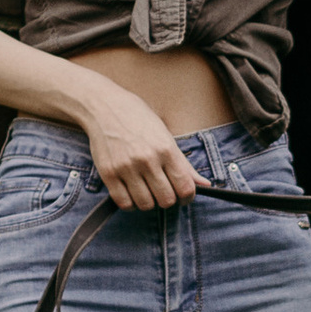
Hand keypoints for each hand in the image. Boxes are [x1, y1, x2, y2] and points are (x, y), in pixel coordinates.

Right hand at [79, 84, 200, 209]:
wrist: (104, 107)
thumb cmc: (138, 119)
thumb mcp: (165, 136)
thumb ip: (184, 164)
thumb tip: (205, 185)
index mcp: (166, 149)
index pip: (185, 187)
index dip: (188, 197)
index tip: (184, 196)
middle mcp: (147, 159)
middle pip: (166, 200)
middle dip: (168, 200)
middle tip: (163, 191)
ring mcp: (126, 167)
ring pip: (145, 204)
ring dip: (149, 202)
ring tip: (147, 191)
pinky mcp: (108, 173)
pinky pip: (124, 202)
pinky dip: (131, 204)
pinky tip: (132, 193)